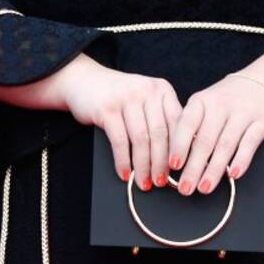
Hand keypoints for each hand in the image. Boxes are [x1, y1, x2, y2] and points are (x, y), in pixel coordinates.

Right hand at [56, 59, 183, 189]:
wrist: (83, 80)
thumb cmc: (118, 97)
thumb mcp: (144, 100)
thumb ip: (161, 118)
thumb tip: (177, 155)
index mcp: (162, 89)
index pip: (177, 122)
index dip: (180, 149)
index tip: (180, 169)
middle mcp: (147, 90)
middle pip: (159, 133)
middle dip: (161, 163)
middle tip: (161, 182)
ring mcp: (126, 98)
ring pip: (141, 140)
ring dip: (143, 166)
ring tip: (144, 183)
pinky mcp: (107, 108)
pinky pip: (120, 141)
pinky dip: (123, 161)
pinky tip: (125, 174)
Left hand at [169, 72, 263, 195]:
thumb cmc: (228, 100)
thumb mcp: (207, 104)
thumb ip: (193, 127)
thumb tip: (175, 160)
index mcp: (202, 100)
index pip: (187, 124)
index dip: (179, 145)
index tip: (172, 166)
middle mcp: (221, 104)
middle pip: (205, 140)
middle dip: (194, 167)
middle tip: (185, 188)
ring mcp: (243, 112)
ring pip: (226, 145)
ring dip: (214, 169)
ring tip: (204, 188)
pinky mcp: (263, 121)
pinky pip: (250, 143)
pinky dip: (241, 160)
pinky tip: (233, 175)